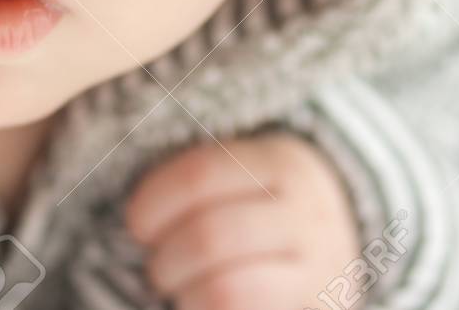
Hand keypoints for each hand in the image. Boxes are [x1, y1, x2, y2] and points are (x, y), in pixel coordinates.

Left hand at [125, 132, 362, 309]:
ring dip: (184, 294)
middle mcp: (307, 215)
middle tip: (158, 266)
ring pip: (226, 289)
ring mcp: (318, 269)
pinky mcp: (313, 309)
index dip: (153, 204)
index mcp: (281, 163)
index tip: (137, 224)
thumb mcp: (245, 171)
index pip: (201, 175)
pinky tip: (201, 304)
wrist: (341, 240)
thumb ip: (195, 178)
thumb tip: (117, 193)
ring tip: (180, 291)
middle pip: (210, 236)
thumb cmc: (262, 203)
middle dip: (166, 259)